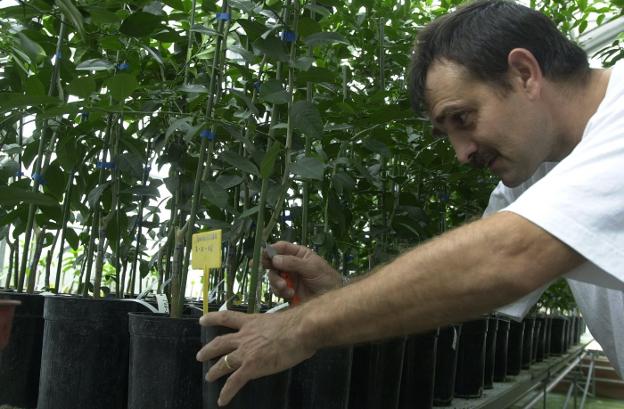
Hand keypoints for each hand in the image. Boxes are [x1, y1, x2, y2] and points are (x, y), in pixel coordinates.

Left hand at [196, 310, 315, 405]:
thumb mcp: (281, 320)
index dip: (213, 318)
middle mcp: (245, 336)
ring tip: (209, 377)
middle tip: (200, 355)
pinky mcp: (251, 367)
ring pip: (223, 362)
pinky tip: (222, 400)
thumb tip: (284, 331)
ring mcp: (246, 352)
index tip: (202, 320)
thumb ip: (275, 327)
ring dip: (214, 371)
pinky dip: (226, 392)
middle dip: (208, 349)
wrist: (300, 331)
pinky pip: (234, 382)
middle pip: (220, 342)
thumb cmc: (298, 324)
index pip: (227, 318)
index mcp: (252, 322)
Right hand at [262, 241, 341, 302]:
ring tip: (285, 287)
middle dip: (270, 267)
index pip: (281, 247)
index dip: (271, 250)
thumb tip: (275, 259)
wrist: (332, 301)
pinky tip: (291, 294)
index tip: (263, 255)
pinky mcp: (288, 290)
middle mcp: (291, 264)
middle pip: (273, 262)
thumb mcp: (312, 268)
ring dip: (276, 282)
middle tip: (270, 270)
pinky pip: (277, 289)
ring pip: (273, 276)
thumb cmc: (326, 278)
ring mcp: (289, 277)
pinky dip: (281, 292)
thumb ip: (293, 263)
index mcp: (298, 254)